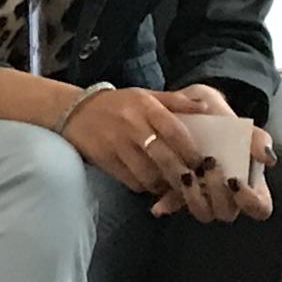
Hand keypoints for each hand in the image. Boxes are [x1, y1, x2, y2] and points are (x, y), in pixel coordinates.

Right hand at [58, 86, 202, 196]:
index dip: (191, 151)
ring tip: (171, 186)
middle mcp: (132, 125)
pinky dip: (143, 186)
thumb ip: (176, 101)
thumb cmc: (118, 104)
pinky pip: (130, 180)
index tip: (202, 164)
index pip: (175, 131)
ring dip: (163, 184)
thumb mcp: (145, 95)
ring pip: (148, 173)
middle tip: (192, 183)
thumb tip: (206, 108)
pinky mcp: (104, 158)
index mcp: (146, 107)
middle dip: (181, 175)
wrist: (75, 110)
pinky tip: (149, 184)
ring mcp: (116, 143)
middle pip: (164, 157)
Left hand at [149, 87, 276, 222]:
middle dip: (218, 193)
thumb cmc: (217, 117)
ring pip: (203, 213)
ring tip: (186, 175)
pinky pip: (174, 206)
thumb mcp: (236, 120)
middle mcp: (227, 193)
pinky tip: (159, 205)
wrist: (185, 109)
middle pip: (227, 212)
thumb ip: (256, 137)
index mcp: (248, 181)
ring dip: (194, 199)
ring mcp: (203, 194)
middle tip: (208, 167)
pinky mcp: (180, 192)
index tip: (236, 181)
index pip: (259, 207)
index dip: (251, 202)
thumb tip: (268, 158)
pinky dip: (167, 206)